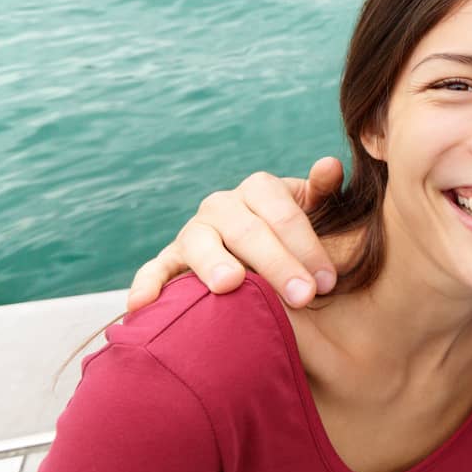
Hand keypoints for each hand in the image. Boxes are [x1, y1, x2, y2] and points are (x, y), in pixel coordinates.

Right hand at [127, 156, 343, 311]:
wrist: (257, 252)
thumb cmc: (292, 234)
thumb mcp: (314, 210)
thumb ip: (322, 191)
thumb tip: (330, 164)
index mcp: (259, 189)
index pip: (284, 215)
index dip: (309, 247)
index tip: (329, 281)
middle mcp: (222, 206)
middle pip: (248, 232)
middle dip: (278, 265)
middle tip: (303, 296)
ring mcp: (193, 232)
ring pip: (200, 244)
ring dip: (214, 263)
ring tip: (230, 284)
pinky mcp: (169, 260)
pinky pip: (154, 270)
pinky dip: (145, 285)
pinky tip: (140, 306)